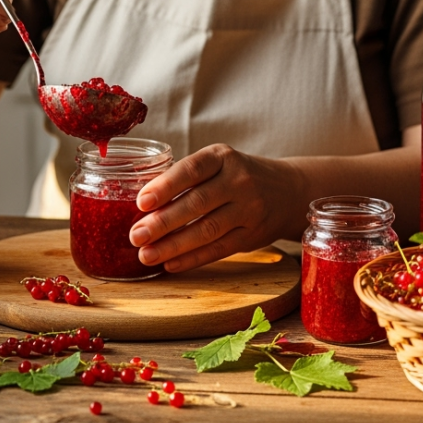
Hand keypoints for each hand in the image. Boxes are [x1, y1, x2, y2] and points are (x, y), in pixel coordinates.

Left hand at [128, 144, 305, 272]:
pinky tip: (170, 264)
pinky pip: (219, 250)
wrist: (288, 191)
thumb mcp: (218, 163)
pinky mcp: (252, 236)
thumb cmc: (237, 175)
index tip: (141, 202)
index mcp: (223, 157)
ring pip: (207, 230)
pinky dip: (192, 259)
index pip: (191, 170)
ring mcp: (249, 210)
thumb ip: (187, 178)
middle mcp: (239, 181)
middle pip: (197, 204)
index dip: (165, 186)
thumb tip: (142, 204)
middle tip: (135, 236)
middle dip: (162, 222)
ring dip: (173, 246)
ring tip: (146, 255)